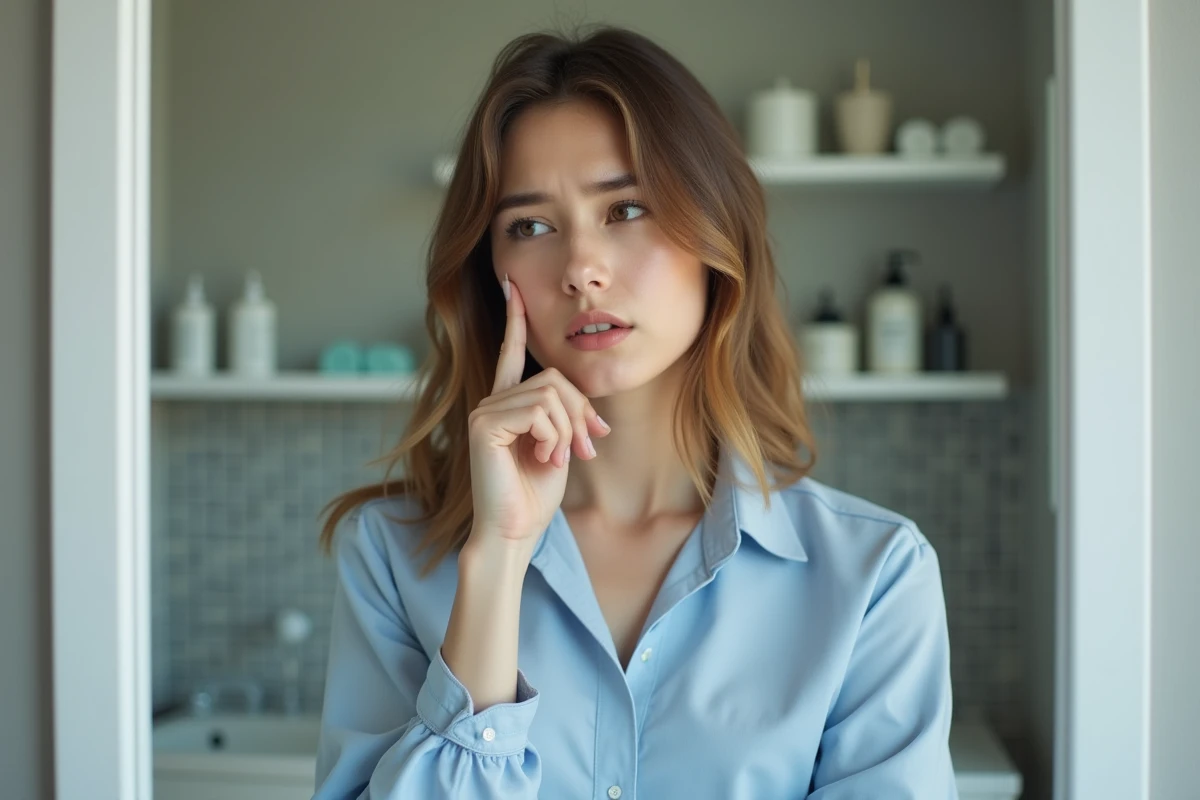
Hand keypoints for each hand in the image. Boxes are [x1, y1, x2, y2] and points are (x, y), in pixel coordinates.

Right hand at [465, 276, 610, 549]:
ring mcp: (484, 411)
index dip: (515, 320)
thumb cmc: (534, 496)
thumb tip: (594, 416)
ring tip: (559, 458)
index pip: (511, 352)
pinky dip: (553, 436)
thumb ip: (568, 421)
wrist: (513, 531)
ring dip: (567, 430)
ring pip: (550, 394)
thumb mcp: (561, 449)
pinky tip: (543, 459)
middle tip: (586, 447)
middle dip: (579, 412)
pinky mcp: (485, 424)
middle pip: (553, 378)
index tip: (513, 285)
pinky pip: (538, 411)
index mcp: (506, 403)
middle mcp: (491, 401)